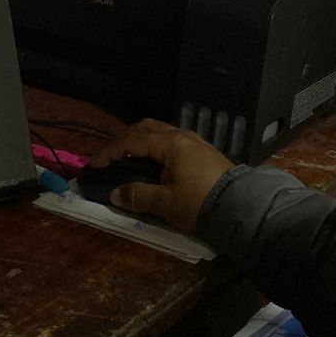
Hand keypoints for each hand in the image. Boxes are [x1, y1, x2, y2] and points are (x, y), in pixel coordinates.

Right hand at [91, 119, 232, 233]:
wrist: (241, 208)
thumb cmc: (200, 203)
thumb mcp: (166, 203)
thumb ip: (138, 196)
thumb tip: (115, 194)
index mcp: (172, 144)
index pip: (133, 141)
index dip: (110, 152)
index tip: (94, 164)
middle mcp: (182, 136)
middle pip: (146, 128)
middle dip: (124, 140)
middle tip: (110, 157)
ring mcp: (194, 142)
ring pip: (160, 133)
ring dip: (140, 142)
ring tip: (128, 159)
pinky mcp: (202, 152)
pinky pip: (170, 142)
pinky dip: (154, 148)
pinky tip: (151, 163)